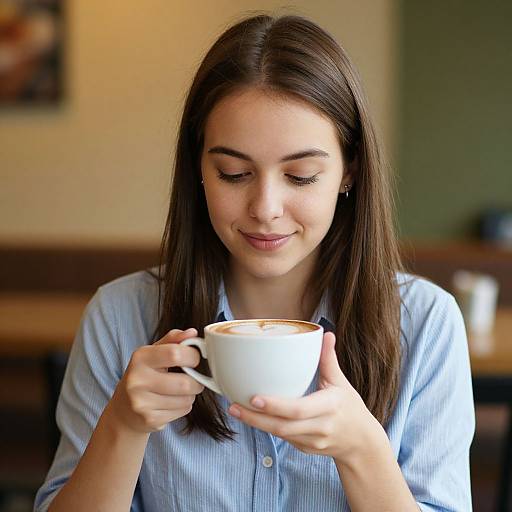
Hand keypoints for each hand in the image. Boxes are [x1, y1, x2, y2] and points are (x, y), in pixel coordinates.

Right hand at [106, 328, 204, 433]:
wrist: (124, 409)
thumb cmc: (145, 374)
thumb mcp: (154, 352)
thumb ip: (173, 339)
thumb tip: (192, 332)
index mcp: (140, 357)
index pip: (175, 353)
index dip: (193, 356)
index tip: (195, 359)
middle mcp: (137, 380)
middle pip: (185, 382)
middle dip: (196, 381)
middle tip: (194, 379)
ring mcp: (141, 402)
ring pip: (186, 399)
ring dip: (190, 395)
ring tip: (181, 391)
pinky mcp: (150, 419)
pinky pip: (182, 411)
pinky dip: (184, 407)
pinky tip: (172, 402)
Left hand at [227, 332, 382, 462]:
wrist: (362, 443)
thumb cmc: (350, 407)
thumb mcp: (341, 382)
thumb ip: (328, 359)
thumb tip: (325, 334)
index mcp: (329, 406)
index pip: (299, 409)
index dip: (275, 406)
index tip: (254, 398)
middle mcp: (320, 426)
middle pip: (283, 426)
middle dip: (256, 418)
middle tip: (234, 405)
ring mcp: (312, 442)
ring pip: (279, 435)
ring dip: (256, 424)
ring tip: (235, 410)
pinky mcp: (305, 449)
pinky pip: (283, 439)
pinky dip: (266, 428)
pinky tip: (251, 417)